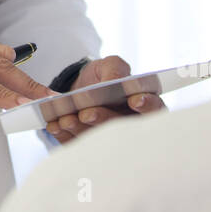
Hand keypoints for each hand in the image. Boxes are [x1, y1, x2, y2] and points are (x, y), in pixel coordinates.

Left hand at [45, 54, 163, 143]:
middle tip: (87, 113)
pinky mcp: (89, 147)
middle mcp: (129, 124)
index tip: (134, 100)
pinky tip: (56, 125)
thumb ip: (115, 69)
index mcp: (143, 103)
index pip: (154, 108)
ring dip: (81, 130)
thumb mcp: (110, 64)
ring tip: (66, 118)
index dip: (147, 105)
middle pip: (123, 129)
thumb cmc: (102, 77)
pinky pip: (79, 145)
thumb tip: (114, 82)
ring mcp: (109, 139)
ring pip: (99, 140)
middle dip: (104, 119)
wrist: (79, 88)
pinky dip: (65, 136)